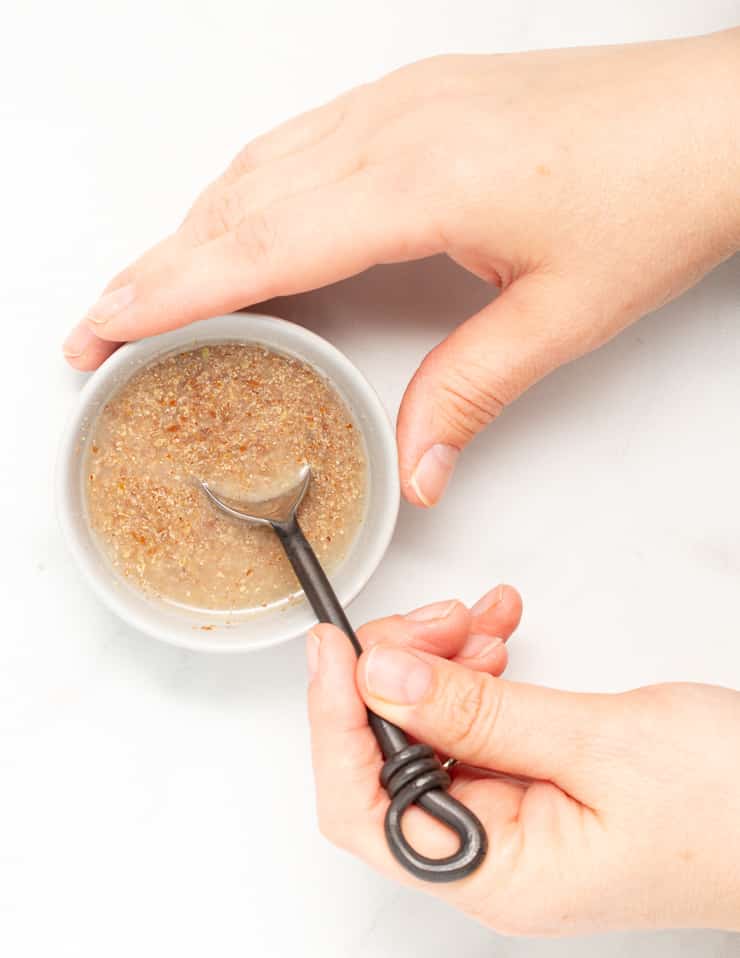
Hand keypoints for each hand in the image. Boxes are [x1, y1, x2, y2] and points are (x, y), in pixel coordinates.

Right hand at [64, 30, 739, 506]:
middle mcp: (394, 128)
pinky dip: (249, 194)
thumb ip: (471, 391)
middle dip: (155, 267)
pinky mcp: (418, 100)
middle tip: (99, 327)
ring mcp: (402, 103)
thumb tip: (416, 464)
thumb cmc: (656, 193)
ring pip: (261, 167)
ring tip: (154, 290)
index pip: (257, 244)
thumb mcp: (561, 314)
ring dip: (195, 229)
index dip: (169, 291)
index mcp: (419, 181)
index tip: (102, 329)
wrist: (718, 119)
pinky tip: (241, 226)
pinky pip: (302, 145)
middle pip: (236, 203)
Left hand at [308, 616, 739, 934]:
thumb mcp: (601, 745)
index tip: (336, 645)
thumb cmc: (731, 810)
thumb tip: (383, 678)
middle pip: (385, 759)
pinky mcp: (531, 783)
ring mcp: (511, 817)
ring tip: (477, 621)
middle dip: (396, 673)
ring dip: (438, 664)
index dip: (334, 717)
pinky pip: (473, 722)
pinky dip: (474, 673)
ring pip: (427, 730)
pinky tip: (494, 640)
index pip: (361, 805)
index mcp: (496, 874)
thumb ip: (480, 712)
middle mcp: (492, 854)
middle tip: (436, 619)